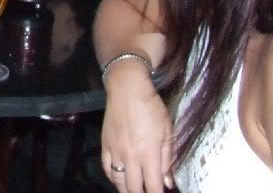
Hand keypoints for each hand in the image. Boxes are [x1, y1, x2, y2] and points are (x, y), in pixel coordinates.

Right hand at [101, 62, 174, 192]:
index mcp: (149, 154)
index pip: (153, 187)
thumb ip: (167, 159)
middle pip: (133, 188)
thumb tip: (167, 182)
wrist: (127, 89)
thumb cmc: (152, 108)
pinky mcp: (105, 144)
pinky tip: (119, 178)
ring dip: (126, 190)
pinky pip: (106, 168)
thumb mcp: (167, 132)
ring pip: (118, 182)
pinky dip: (113, 177)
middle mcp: (130, 157)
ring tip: (133, 190)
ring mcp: (115, 151)